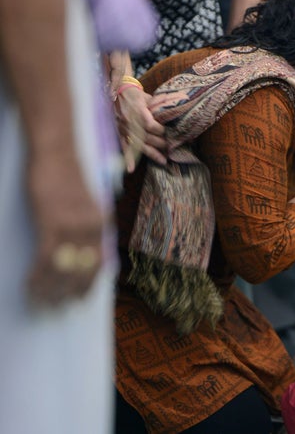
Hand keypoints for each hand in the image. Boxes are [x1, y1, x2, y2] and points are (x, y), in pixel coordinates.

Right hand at [26, 156, 103, 305]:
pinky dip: (38, 276)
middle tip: (55, 307)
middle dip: (69, 292)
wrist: (56, 151)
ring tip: (39, 302)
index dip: (89, 284)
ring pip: (64, 269)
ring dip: (50, 289)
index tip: (79, 299)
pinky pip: (46, 259)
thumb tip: (80, 249)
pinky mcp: (52, 222)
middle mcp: (93, 227)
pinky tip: (28, 286)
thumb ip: (86, 224)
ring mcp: (73, 225)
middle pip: (85, 271)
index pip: (101, 263)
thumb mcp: (85, 202)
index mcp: (102, 223)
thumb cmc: (65, 174)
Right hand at [106, 50, 166, 171]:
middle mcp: (130, 121)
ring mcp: (123, 129)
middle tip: (173, 148)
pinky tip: (131, 169)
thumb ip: (161, 102)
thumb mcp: (147, 96)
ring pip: (139, 144)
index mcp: (137, 110)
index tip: (170, 132)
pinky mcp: (119, 134)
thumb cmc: (134, 95)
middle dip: (161, 143)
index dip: (160, 130)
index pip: (150, 124)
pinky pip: (124, 147)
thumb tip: (182, 101)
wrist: (114, 92)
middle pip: (147, 136)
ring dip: (152, 154)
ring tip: (164, 161)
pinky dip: (127, 159)